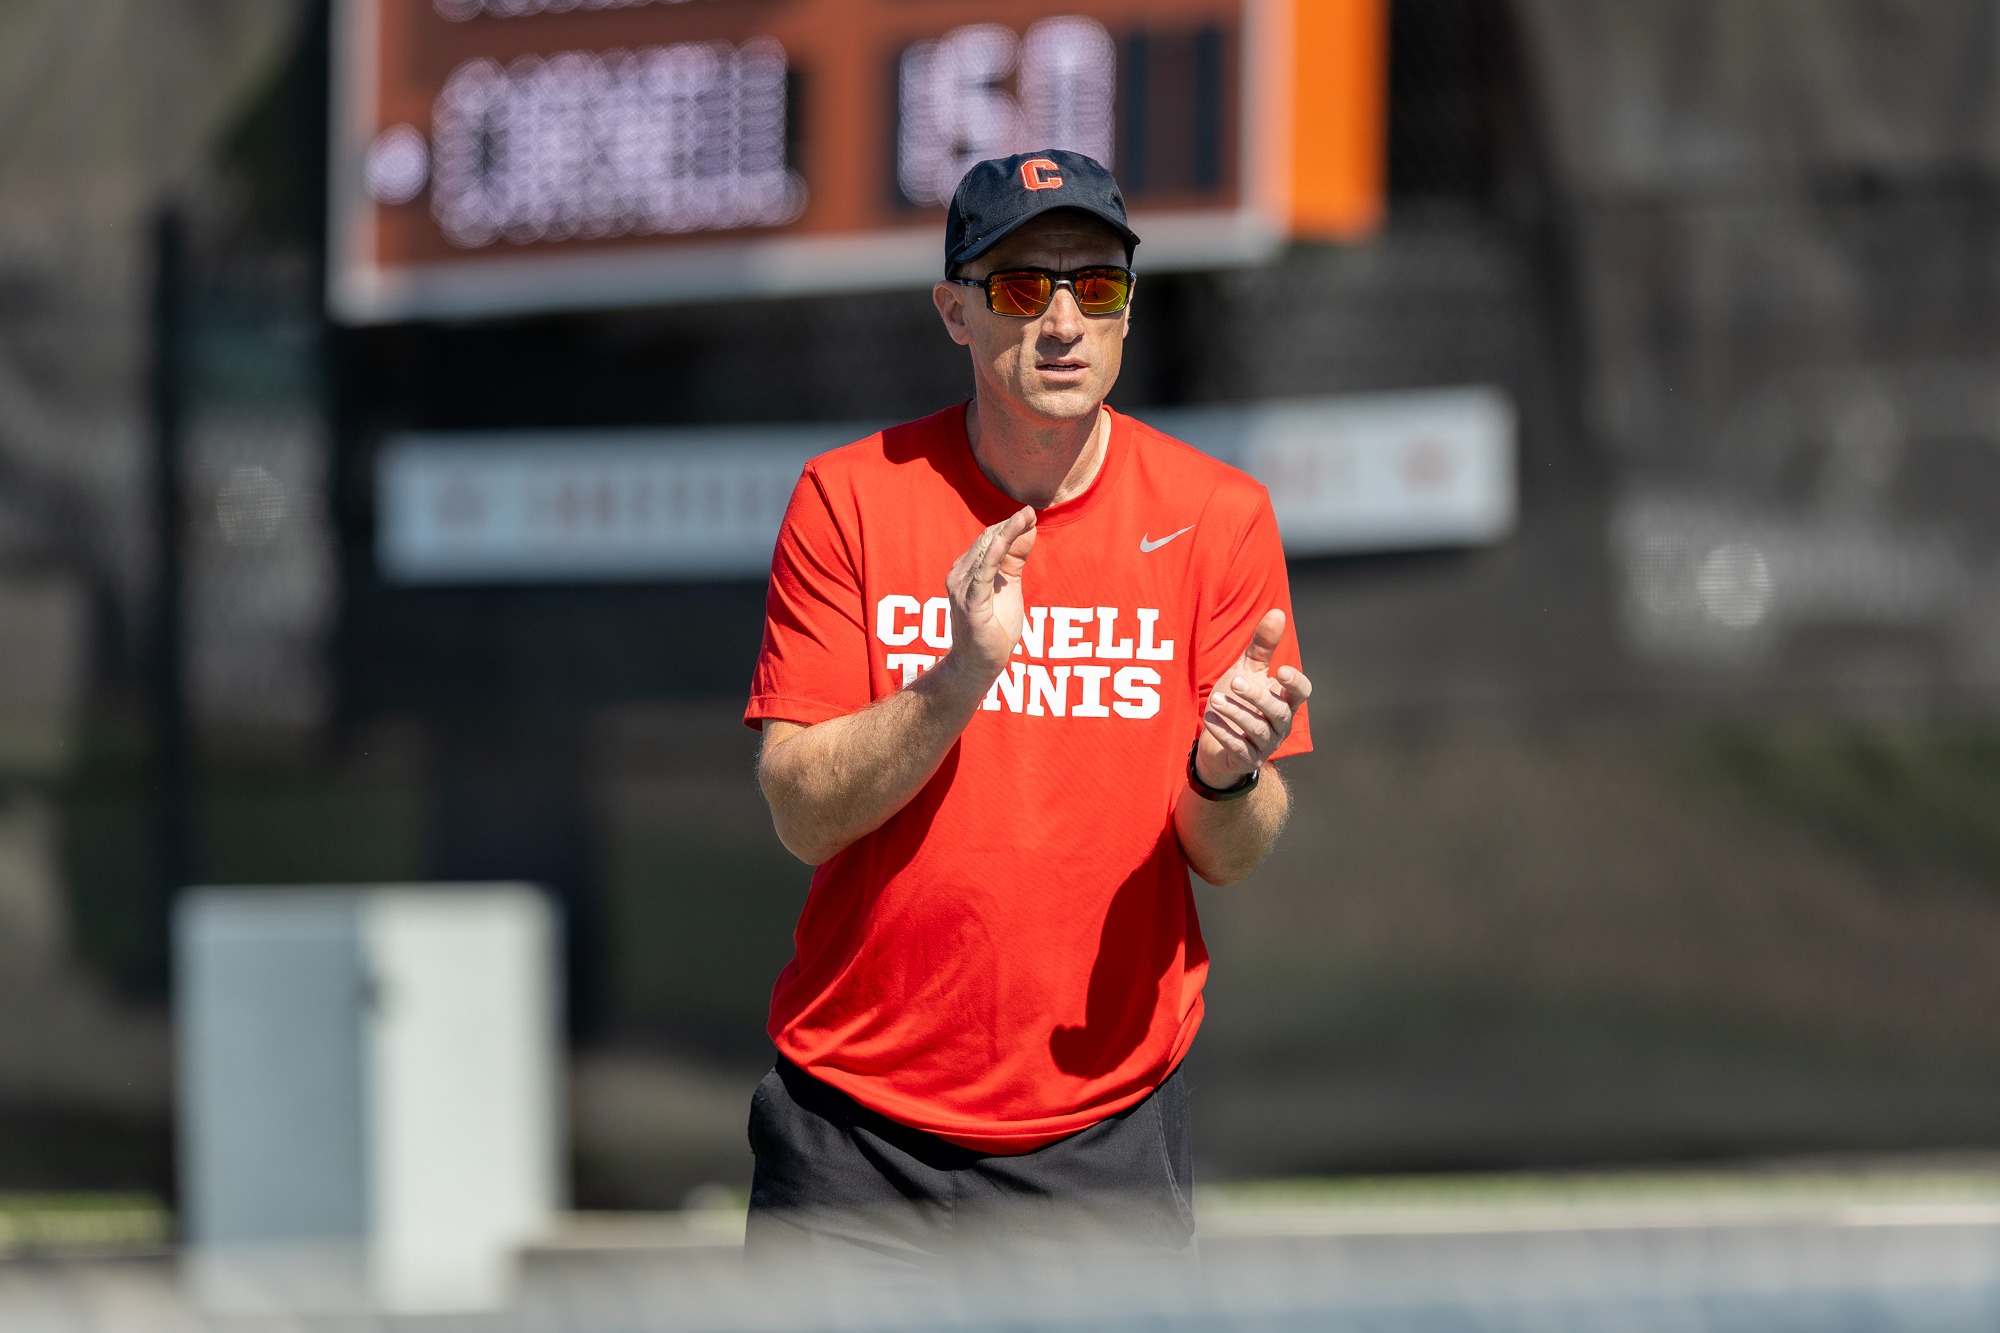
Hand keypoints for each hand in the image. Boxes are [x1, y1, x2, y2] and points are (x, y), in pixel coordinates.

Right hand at [942, 506, 1036, 685]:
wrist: (980, 665)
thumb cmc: (994, 628)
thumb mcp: (1009, 587)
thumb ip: (1014, 560)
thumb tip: (1027, 530)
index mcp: (968, 570)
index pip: (989, 539)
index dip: (1010, 526)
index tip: (1031, 514)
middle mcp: (960, 575)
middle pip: (987, 540)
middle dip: (1011, 525)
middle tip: (1032, 511)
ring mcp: (962, 588)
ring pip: (985, 551)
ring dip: (1007, 532)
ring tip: (1026, 516)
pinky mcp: (970, 603)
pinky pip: (982, 573)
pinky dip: (993, 553)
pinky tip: (1005, 539)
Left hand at [1195, 609, 1311, 788]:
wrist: (1219, 744)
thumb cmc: (1239, 701)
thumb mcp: (1248, 670)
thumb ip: (1263, 645)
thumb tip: (1277, 612)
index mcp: (1285, 700)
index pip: (1302, 693)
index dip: (1296, 683)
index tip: (1283, 671)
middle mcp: (1280, 724)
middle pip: (1278, 711)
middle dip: (1257, 696)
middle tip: (1235, 681)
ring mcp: (1265, 744)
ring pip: (1258, 730)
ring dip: (1237, 713)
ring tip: (1216, 699)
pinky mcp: (1247, 759)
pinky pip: (1239, 748)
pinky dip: (1225, 734)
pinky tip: (1210, 720)